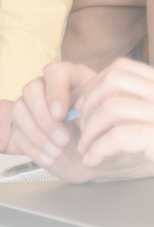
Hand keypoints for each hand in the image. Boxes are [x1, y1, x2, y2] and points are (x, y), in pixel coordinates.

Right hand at [11, 62, 98, 181]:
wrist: (98, 158)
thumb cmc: (105, 136)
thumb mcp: (108, 121)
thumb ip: (95, 114)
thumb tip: (75, 116)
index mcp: (72, 80)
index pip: (54, 72)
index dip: (54, 91)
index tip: (61, 114)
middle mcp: (48, 90)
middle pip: (30, 90)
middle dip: (44, 118)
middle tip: (63, 139)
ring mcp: (32, 108)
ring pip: (19, 111)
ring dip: (37, 134)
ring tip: (58, 151)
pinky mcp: (23, 128)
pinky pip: (17, 133)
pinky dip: (33, 148)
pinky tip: (51, 158)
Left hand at [66, 58, 153, 173]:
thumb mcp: (148, 116)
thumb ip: (129, 104)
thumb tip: (81, 103)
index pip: (122, 67)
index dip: (94, 83)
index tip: (82, 103)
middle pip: (113, 81)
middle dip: (88, 102)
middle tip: (80, 124)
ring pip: (111, 108)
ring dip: (90, 129)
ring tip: (84, 146)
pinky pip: (118, 137)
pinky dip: (98, 148)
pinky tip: (92, 159)